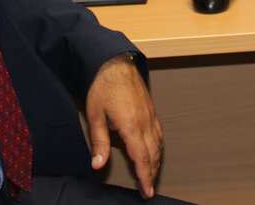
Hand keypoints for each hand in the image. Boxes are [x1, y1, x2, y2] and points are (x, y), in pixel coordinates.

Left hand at [84, 54, 163, 197]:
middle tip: (149, 188)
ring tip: (152, 173)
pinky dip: (159, 146)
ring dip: (157, 161)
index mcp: (131, 125)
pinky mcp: (151, 109)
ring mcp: (150, 114)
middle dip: (152, 173)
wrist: (115, 62)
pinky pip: (159, 132)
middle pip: (153, 153)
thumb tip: (98, 164)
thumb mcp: (95, 115)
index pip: (142, 158)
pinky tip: (155, 150)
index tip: (147, 191)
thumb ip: (99, 142)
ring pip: (159, 144)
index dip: (145, 177)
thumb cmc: (103, 86)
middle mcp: (145, 121)